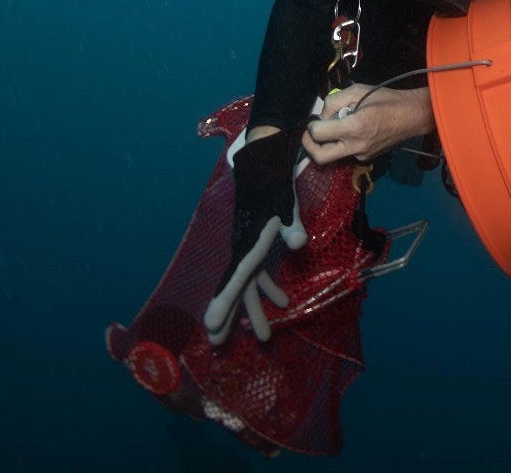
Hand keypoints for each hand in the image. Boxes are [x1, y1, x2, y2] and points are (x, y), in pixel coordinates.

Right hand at [203, 126, 306, 345]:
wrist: (265, 165)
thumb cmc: (273, 185)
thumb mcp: (285, 203)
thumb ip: (291, 225)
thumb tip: (299, 244)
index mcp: (247, 245)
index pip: (233, 281)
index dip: (223, 305)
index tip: (211, 328)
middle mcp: (242, 250)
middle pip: (235, 289)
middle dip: (229, 317)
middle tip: (219, 345)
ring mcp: (248, 247)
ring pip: (247, 284)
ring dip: (254, 308)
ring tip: (263, 336)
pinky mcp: (256, 243)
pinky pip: (258, 272)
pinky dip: (268, 287)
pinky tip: (283, 301)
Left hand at [302, 83, 433, 164]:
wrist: (413, 116)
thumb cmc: (386, 99)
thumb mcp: (358, 90)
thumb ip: (334, 101)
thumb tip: (323, 116)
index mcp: (354, 127)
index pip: (319, 134)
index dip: (311, 126)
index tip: (315, 119)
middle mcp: (356, 146)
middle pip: (320, 157)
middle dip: (309, 146)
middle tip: (310, 134)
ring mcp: (362, 155)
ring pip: (334, 155)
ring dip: (328, 143)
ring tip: (338, 126)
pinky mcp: (367, 158)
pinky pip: (347, 153)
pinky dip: (343, 143)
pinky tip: (353, 130)